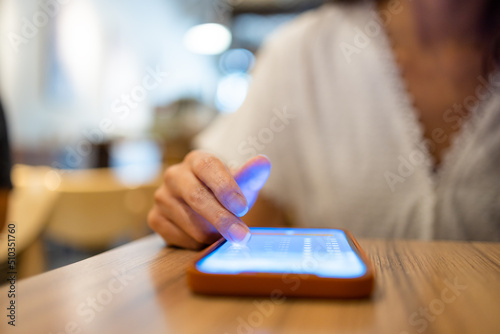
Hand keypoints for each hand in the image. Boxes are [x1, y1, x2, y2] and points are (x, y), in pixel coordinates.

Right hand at [148, 150, 270, 248]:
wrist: (204, 208)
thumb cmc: (225, 194)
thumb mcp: (241, 184)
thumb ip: (251, 175)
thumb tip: (263, 162)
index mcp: (196, 160)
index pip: (208, 168)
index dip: (225, 187)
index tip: (243, 207)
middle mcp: (174, 175)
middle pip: (196, 197)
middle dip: (222, 219)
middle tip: (242, 235)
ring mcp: (161, 197)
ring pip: (190, 223)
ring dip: (213, 234)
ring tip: (224, 233)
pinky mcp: (155, 219)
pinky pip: (180, 238)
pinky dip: (198, 243)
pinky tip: (205, 237)